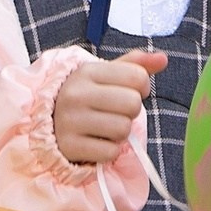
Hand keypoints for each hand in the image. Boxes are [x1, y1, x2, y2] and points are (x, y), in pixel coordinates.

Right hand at [52, 50, 165, 166]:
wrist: (47, 124)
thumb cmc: (86, 97)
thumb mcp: (105, 76)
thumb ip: (135, 65)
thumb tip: (163, 58)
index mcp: (87, 71)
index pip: (137, 76)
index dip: (142, 87)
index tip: (129, 92)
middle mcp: (76, 94)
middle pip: (132, 104)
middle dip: (131, 112)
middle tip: (115, 112)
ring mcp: (70, 121)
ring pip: (123, 129)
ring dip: (120, 133)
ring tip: (104, 128)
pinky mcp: (69, 146)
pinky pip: (110, 152)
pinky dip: (109, 151)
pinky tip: (95, 142)